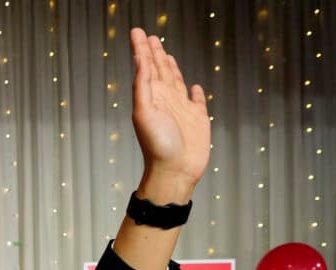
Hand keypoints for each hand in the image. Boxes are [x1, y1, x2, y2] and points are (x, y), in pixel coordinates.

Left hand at [129, 28, 209, 197]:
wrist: (175, 171)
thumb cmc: (157, 146)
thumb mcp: (144, 111)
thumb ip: (142, 85)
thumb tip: (140, 60)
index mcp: (151, 96)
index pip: (145, 66)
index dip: (141, 49)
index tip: (137, 32)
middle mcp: (165, 99)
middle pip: (159, 69)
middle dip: (154, 52)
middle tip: (148, 36)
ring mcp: (182, 109)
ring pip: (176, 81)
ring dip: (170, 67)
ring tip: (166, 53)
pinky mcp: (198, 119)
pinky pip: (197, 101)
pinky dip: (195, 92)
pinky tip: (194, 86)